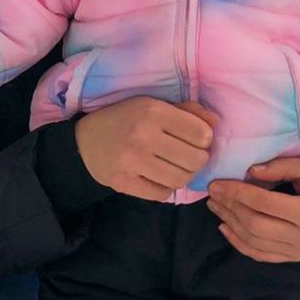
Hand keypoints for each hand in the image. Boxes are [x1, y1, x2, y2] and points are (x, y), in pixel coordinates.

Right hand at [75, 97, 216, 200]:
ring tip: (174, 168)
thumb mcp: (152, 106)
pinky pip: (162, 193)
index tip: (193, 140)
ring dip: (183, 175)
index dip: (204, 139)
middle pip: (196, 160)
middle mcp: (143, 136)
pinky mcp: (123, 182)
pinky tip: (158, 177)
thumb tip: (216, 123)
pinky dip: (165, 188)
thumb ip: (186, 111)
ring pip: (181, 179)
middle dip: (197, 160)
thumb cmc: (124, 120)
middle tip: (187, 156)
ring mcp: (132, 162)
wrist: (83, 141)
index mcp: (153, 112)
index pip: (202, 135)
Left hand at [207, 157, 299, 262]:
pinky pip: (258, 254)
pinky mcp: (291, 257)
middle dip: (229, 207)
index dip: (237, 192)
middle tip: (212, 193)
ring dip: (228, 222)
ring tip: (214, 205)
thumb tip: (250, 171)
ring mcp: (297, 251)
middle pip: (255, 224)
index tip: (216, 183)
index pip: (265, 203)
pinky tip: (224, 226)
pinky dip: (237, 242)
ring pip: (253, 241)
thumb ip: (283, 166)